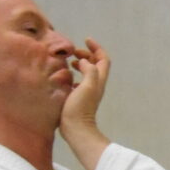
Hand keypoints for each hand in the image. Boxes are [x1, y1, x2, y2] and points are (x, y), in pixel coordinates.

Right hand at [60, 38, 110, 169]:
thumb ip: (89, 71)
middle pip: (96, 65)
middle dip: (87, 54)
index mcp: (98, 80)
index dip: (97, 48)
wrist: (76, 129)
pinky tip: (66, 76)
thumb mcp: (87, 86)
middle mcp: (95, 85)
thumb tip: (84, 62)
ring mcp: (88, 92)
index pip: (103, 59)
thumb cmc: (80, 108)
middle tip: (73, 52)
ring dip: (80, 64)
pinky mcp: (79, 99)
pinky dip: (74, 75)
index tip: (86, 40)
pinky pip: (79, 82)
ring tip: (69, 61)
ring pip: (87, 73)